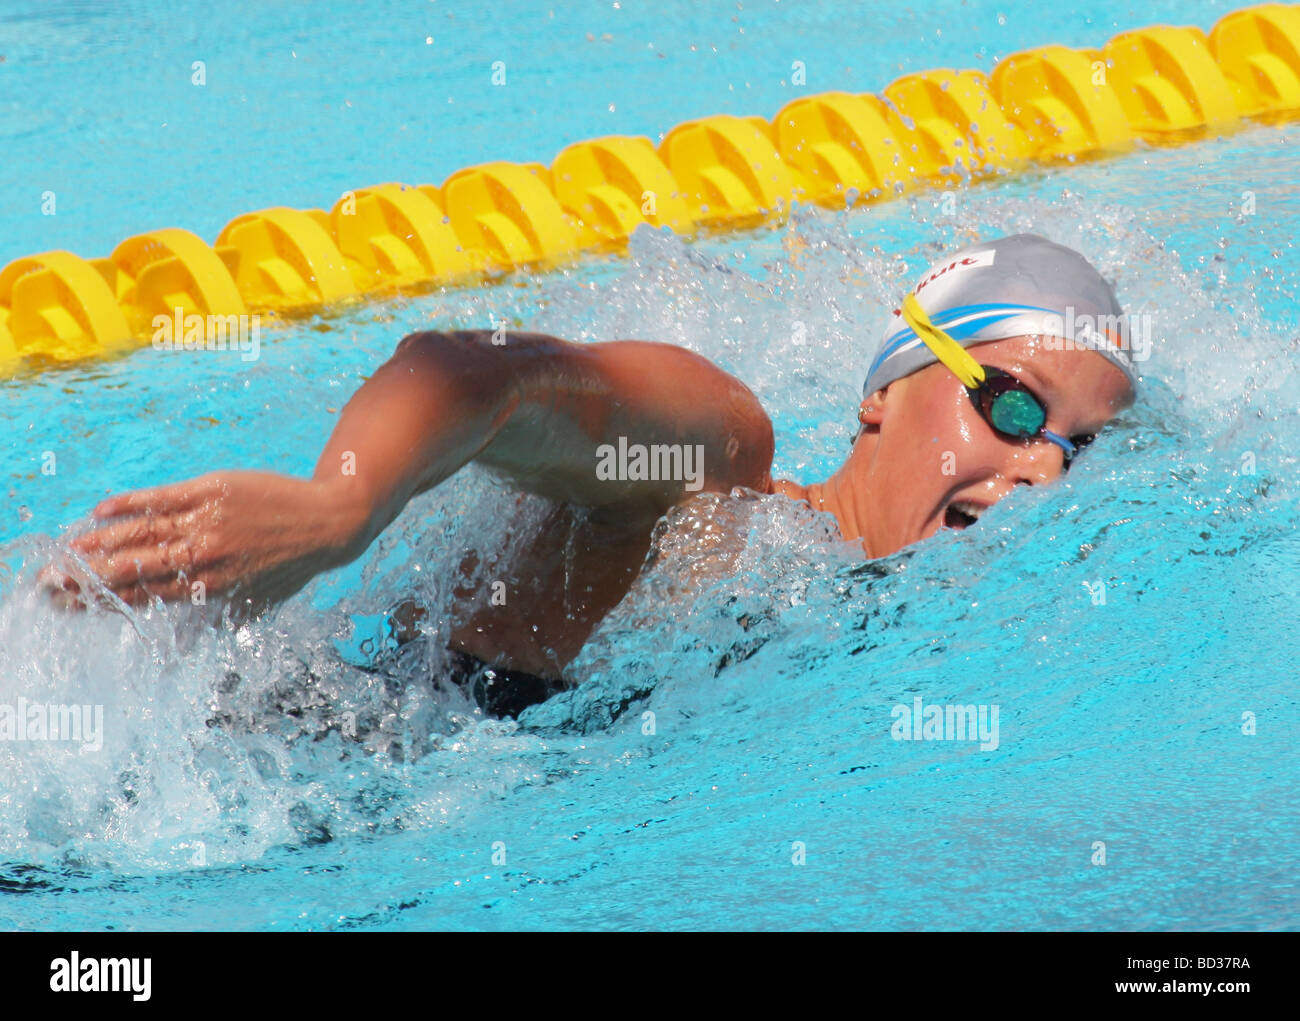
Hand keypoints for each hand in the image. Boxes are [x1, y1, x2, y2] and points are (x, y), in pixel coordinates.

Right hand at [44, 471, 366, 613]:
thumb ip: (212, 622)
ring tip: (65, 550)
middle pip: (131, 567)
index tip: (67, 604)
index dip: (101, 600)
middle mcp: (203, 556)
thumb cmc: (291, 566)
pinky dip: (130, 504)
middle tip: (49, 581)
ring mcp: (206, 521)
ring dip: (98, 542)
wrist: (328, 521)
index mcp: (210, 587)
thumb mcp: (255, 605)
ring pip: (140, 533)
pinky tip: (102, 510)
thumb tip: (178, 653)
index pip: (142, 596)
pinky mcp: (211, 490)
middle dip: (85, 576)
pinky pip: (162, 498)